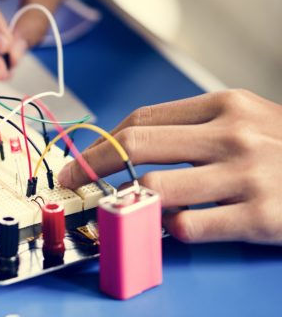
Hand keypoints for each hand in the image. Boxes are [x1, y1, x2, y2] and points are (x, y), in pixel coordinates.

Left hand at [58, 89, 281, 244]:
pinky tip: (173, 226)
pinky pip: (189, 227)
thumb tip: (133, 144)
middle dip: (94, 165)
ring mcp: (247, 176)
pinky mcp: (261, 217)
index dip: (102, 140)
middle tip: (74, 181)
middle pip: (137, 146)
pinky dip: (170, 230)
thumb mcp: (247, 118)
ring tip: (127, 206)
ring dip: (131, 201)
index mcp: (224, 105)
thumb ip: (195, 127)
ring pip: (155, 189)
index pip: (142, 119)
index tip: (80, 156)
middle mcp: (233, 135)